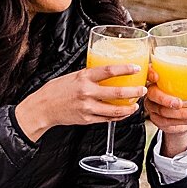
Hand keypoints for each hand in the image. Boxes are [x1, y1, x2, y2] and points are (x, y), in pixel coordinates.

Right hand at [14, 65, 146, 142]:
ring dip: (129, 108)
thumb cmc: (57, 90)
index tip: (136, 68)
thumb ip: (90, 76)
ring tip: (135, 105)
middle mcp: (86, 92)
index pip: (108, 70)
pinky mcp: (87, 119)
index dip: (125, 69)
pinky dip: (118, 117)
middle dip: (134, 91)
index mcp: (83, 77)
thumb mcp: (73, 76)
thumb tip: (108, 73)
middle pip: (117, 92)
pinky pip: (107, 119)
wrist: (43, 108)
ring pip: (115, 110)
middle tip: (142, 90)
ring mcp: (87, 107)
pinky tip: (123, 113)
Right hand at [143, 67, 186, 149]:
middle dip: (166, 99)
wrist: (183, 116)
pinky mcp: (156, 119)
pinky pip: (165, 122)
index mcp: (160, 77)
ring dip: (180, 114)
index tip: (157, 76)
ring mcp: (152, 106)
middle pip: (153, 94)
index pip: (148, 71)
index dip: (150, 73)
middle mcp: (152, 90)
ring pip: (162, 111)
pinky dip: (179, 122)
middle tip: (179, 103)